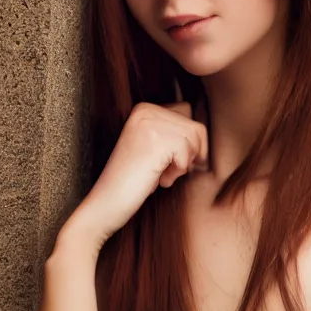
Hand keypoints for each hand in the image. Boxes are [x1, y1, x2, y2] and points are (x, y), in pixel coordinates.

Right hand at [58, 101, 208, 252]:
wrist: (107, 202)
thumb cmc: (133, 181)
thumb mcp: (153, 148)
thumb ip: (173, 133)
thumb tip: (203, 135)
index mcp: (144, 109)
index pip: (187, 113)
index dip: (189, 141)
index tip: (172, 161)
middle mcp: (146, 110)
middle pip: (195, 127)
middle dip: (189, 154)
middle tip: (166, 170)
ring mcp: (149, 123)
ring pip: (194, 139)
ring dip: (183, 164)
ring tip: (161, 174)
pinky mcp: (155, 141)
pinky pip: (188, 154)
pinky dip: (178, 172)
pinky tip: (160, 179)